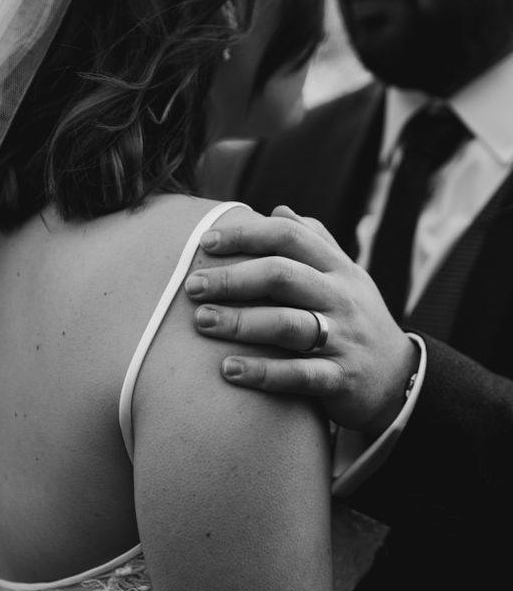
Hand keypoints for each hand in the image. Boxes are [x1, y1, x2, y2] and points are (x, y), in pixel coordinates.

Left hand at [184, 206, 418, 436]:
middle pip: (282, 276)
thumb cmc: (355, 319)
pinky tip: (227, 370)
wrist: (399, 379)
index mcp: (338, 268)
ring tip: (201, 321)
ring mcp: (344, 339)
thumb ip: (314, 243)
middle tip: (192, 286)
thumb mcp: (344, 277)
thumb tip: (279, 210)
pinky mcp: (341, 380)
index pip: (289, 237)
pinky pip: (298, 375)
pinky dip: (261, 373)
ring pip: (286, 324)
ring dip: (239, 322)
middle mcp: (341, 298)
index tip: (205, 242)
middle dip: (232, 279)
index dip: (245, 234)